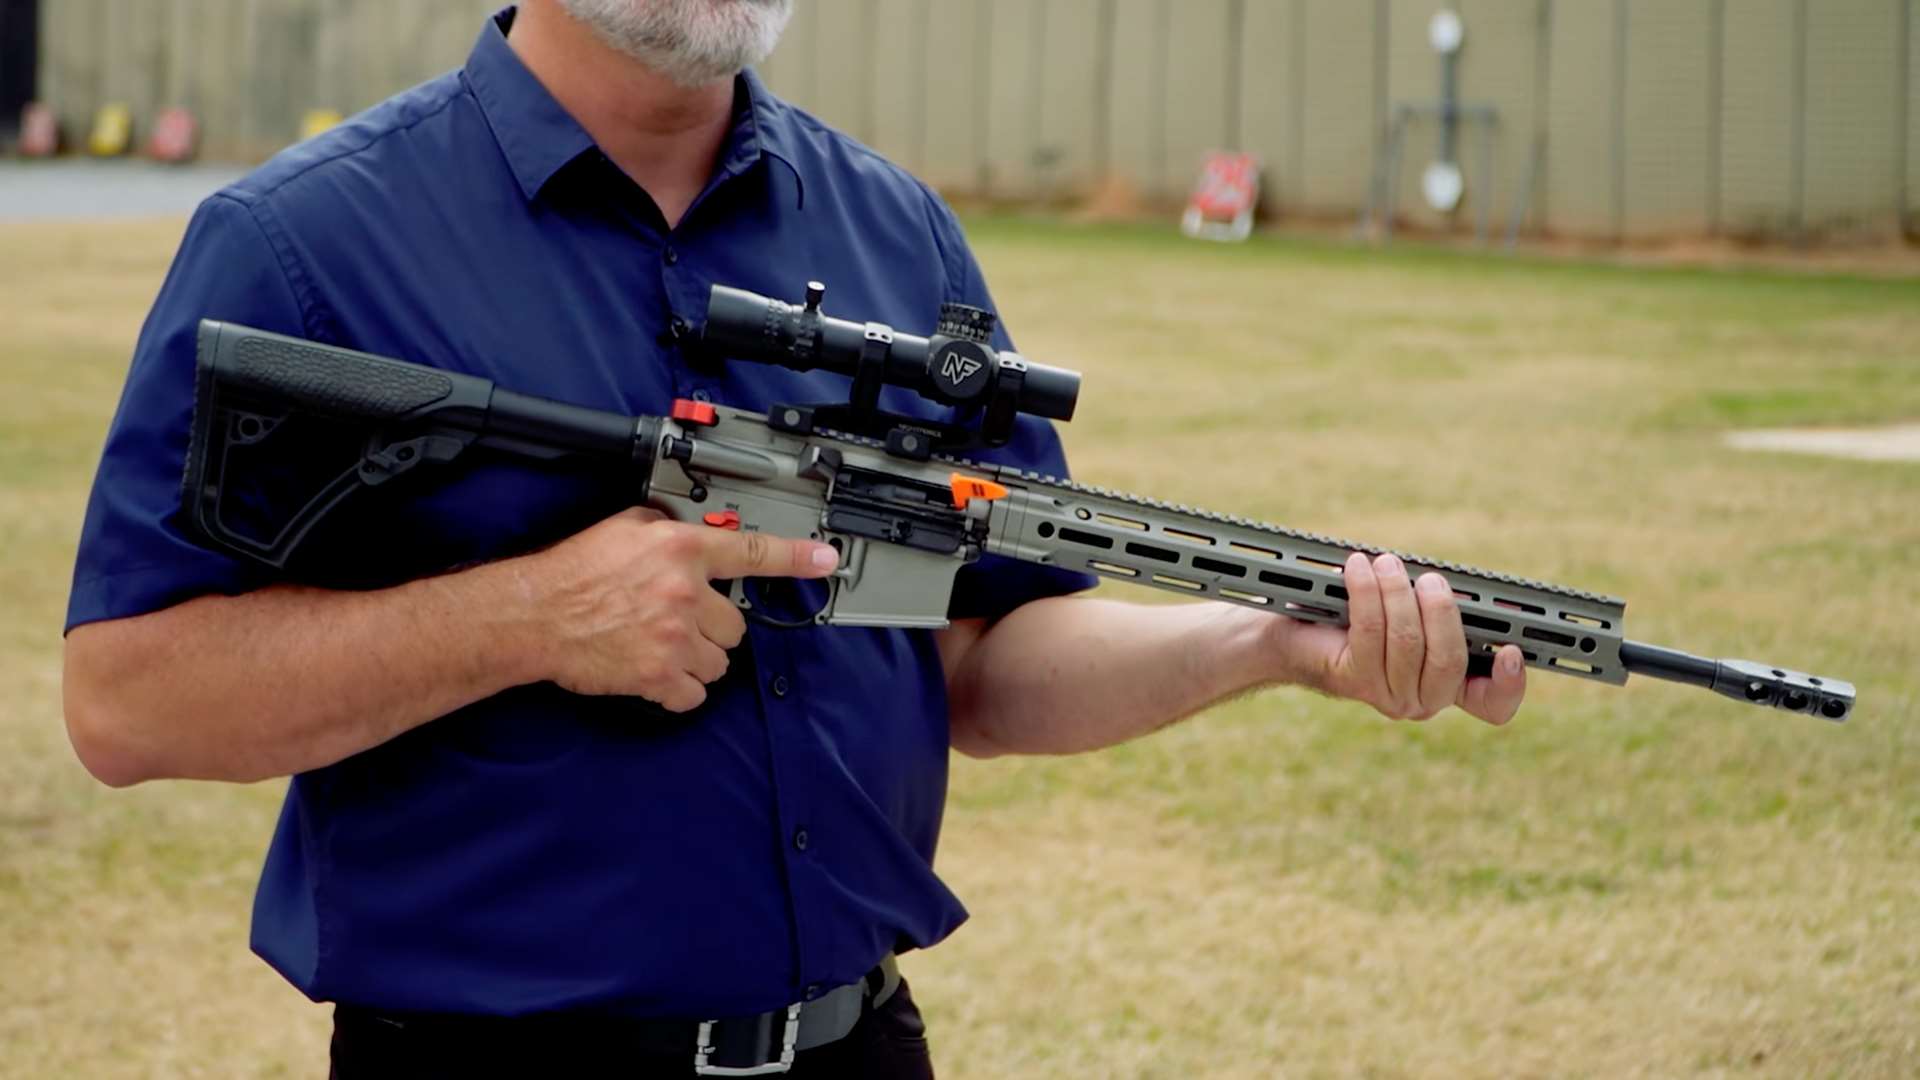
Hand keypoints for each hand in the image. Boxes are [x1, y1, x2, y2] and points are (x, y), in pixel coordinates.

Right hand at [519, 508, 838, 710]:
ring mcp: (675, 637)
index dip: (795, 557)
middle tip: (678, 623)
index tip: (825, 561)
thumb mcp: (626, 527)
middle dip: (713, 628)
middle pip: (736, 624)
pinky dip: (679, 691)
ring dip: (698, 660)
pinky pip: (694, 695)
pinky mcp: (659, 675)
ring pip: (720, 662)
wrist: (535, 614)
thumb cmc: (574, 572)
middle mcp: (685, 591)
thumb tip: (692, 535)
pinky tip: (656, 675)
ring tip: (662, 648)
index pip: (752, 551)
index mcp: (681, 549)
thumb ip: (670, 530)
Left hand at [1277, 551, 1525, 724]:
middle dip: (1441, 610)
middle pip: (1448, 659)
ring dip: (1396, 592)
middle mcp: (1424, 700)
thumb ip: (1451, 607)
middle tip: (1431, 578)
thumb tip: (1502, 598)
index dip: (1509, 684)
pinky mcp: (1355, 680)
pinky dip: (1365, 591)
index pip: (1492, 704)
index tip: (1512, 652)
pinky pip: (1370, 630)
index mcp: (1450, 685)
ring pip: (1406, 640)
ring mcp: (1389, 696)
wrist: (1296, 634)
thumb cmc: (1363, 616)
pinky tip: (1358, 568)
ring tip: (1386, 563)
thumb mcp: (1415, 608)